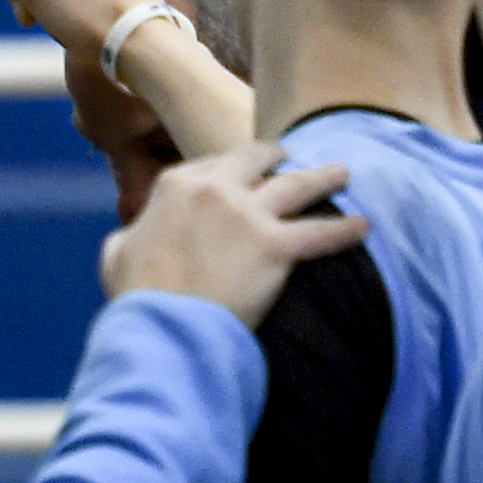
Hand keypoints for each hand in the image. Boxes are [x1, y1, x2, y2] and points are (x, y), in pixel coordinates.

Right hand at [99, 138, 365, 321]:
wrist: (163, 326)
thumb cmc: (136, 296)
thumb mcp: (117, 252)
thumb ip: (134, 233)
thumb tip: (137, 235)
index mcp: (177, 185)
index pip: (211, 164)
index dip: (228, 168)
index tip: (240, 173)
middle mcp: (216, 189)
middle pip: (257, 160)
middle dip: (276, 156)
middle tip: (289, 158)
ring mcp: (249, 215)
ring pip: (298, 186)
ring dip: (323, 177)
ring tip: (342, 173)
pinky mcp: (277, 247)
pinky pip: (321, 234)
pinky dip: (345, 230)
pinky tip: (364, 226)